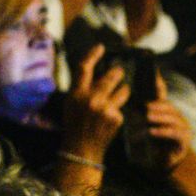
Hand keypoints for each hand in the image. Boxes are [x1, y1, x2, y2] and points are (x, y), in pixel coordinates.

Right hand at [63, 45, 129, 160]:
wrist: (81, 148)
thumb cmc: (75, 124)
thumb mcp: (71, 103)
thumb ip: (81, 88)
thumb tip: (94, 71)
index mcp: (76, 93)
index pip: (84, 68)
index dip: (93, 54)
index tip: (101, 47)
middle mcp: (91, 99)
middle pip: (111, 76)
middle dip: (118, 73)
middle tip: (119, 72)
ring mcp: (105, 108)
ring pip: (123, 90)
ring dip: (123, 91)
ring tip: (120, 94)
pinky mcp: (116, 118)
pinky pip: (122, 107)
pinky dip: (120, 109)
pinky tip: (113, 117)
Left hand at [144, 74, 191, 170]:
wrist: (159, 165)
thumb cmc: (149, 144)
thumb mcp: (140, 126)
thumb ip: (136, 113)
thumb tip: (123, 99)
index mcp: (165, 110)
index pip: (161, 93)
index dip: (158, 82)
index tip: (153, 72)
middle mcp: (176, 116)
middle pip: (167, 106)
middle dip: (156, 106)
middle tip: (144, 107)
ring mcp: (183, 128)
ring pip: (172, 118)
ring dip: (159, 118)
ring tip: (148, 118)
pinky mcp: (184, 140)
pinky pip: (175, 133)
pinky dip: (163, 132)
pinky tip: (153, 132)